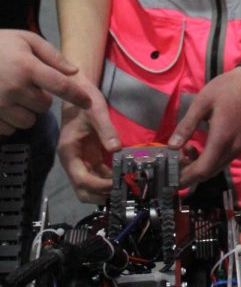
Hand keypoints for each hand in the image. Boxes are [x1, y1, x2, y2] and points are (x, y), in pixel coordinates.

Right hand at [0, 31, 94, 133]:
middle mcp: (15, 89)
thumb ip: (52, 55)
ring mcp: (0, 106)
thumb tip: (74, 72)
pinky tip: (4, 106)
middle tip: (30, 85)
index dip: (77, 96)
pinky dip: (10, 121)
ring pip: (28, 121)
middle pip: (44, 106)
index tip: (89, 103)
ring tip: (16, 96)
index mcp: (27, 68)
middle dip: (42, 98)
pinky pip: (9, 129)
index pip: (60, 86)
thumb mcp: (26, 40)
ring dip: (27, 112)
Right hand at [58, 81, 121, 202]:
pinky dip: (107, 179)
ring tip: (125, 185)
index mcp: (69, 152)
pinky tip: (122, 176)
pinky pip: (97, 175)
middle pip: (82, 190)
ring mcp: (80, 161)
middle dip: (100, 194)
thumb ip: (106, 130)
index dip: (98, 186)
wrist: (79, 92)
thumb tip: (116, 149)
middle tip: (121, 189)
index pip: (81, 179)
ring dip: (105, 189)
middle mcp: (72, 161)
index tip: (115, 183)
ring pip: (89, 186)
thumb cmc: (85, 101)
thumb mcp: (97, 112)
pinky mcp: (88, 158)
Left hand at [167, 68, 240, 187]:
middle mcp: (231, 149)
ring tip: (184, 149)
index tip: (170, 173)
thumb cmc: (225, 89)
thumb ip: (186, 126)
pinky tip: (198, 147)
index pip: (202, 170)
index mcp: (221, 139)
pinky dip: (207, 161)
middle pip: (207, 174)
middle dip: (188, 172)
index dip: (185, 177)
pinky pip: (220, 162)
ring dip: (197, 166)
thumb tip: (171, 146)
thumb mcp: (201, 103)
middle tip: (174, 158)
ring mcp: (237, 148)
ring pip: (214, 169)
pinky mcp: (238, 145)